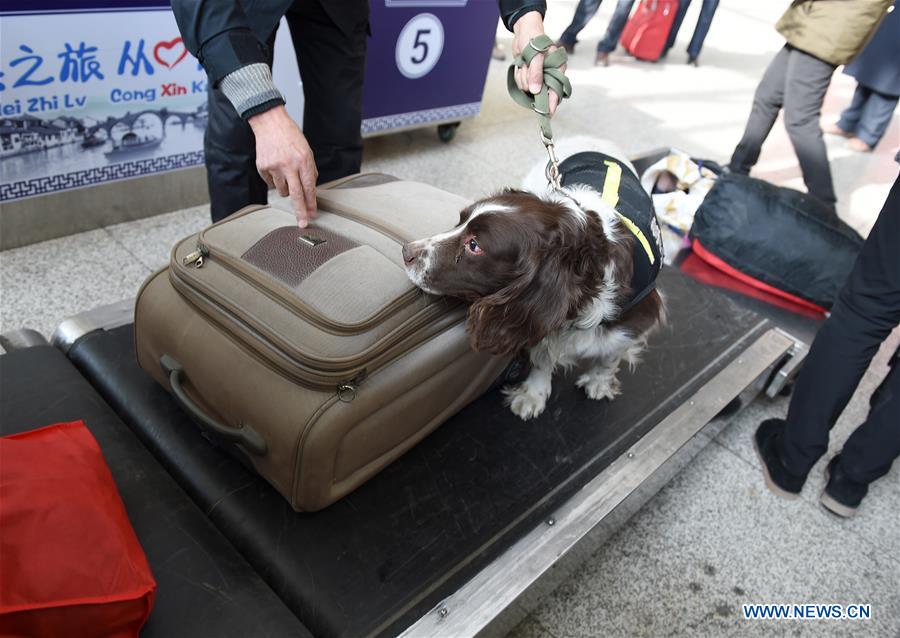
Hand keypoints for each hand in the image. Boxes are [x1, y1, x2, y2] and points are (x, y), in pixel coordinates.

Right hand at [248, 105, 317, 227]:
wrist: (269, 123)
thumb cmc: (290, 136)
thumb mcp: (306, 150)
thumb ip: (310, 170)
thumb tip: (310, 190)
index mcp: (303, 160)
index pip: (309, 187)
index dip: (311, 202)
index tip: (313, 214)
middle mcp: (289, 165)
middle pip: (296, 195)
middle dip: (300, 211)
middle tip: (303, 223)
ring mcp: (274, 167)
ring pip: (282, 191)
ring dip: (286, 189)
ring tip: (286, 174)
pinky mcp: (263, 167)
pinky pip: (271, 183)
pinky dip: (275, 180)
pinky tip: (275, 167)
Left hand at [512, 11, 566, 114]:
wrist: (523, 32)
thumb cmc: (534, 39)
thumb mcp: (535, 55)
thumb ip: (536, 73)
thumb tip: (535, 91)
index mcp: (557, 68)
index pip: (557, 89)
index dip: (552, 101)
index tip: (549, 112)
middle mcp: (549, 74)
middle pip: (541, 92)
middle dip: (532, 85)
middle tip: (528, 73)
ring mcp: (538, 76)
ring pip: (528, 88)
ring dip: (523, 77)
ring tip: (524, 64)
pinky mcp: (528, 76)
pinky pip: (521, 84)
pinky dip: (519, 75)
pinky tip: (521, 65)